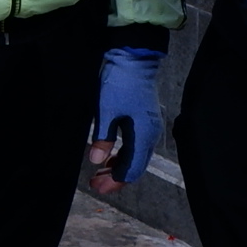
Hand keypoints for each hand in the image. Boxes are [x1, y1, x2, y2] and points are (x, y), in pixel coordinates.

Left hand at [88, 45, 166, 184]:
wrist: (134, 58)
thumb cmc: (120, 82)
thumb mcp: (105, 111)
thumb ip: (102, 139)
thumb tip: (96, 161)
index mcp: (143, 135)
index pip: (131, 169)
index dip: (114, 182)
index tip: (98, 187)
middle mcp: (150, 134)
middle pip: (136, 166)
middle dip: (116, 178)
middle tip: (96, 185)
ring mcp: (149, 127)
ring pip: (136, 156)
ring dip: (118, 167)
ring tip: (99, 174)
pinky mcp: (145, 120)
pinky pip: (136, 145)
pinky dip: (123, 155)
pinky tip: (110, 158)